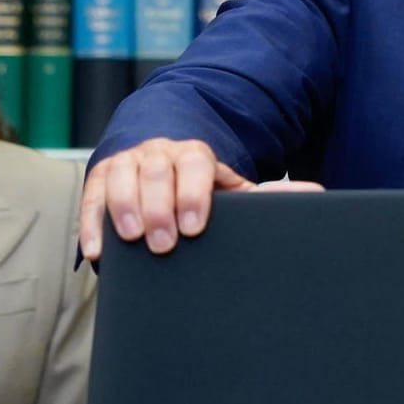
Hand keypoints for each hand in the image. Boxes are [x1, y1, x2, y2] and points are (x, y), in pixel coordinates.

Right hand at [80, 138, 262, 259]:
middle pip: (157, 172)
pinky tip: (97, 250)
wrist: (164, 162)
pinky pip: (91, 197)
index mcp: (194, 154)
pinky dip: (92, 223)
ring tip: (132, 238)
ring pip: (121, 176)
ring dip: (124, 207)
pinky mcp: (99, 178)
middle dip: (159, 208)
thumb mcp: (229, 188)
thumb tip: (312, 194)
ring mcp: (127, 162)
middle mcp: (159, 153)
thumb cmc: (201, 187)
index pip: (195, 164)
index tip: (194, 227)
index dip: (193, 194)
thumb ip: (265, 194)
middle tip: (164, 244)